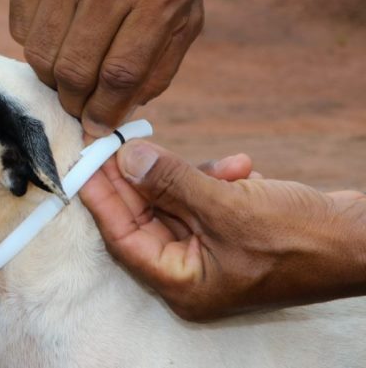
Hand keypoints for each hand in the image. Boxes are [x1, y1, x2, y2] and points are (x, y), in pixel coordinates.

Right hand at [10, 0, 232, 135]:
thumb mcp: (185, 10)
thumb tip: (120, 112)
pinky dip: (34, 42)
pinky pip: (19, 25)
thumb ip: (159, 66)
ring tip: (66, 70)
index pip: (120, 76)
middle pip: (75, 70)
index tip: (97, 127)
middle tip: (77, 104)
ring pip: (41, 53)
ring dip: (51, 77)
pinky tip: (55, 32)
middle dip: (75, 102)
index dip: (105, 113)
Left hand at [80, 140, 365, 320]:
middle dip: (141, 178)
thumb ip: (172, 181)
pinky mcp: (229, 229)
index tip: (85, 161)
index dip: (102, 197)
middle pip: (146, 217)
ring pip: (176, 202)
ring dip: (189, 174)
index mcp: (184, 282)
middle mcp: (192, 270)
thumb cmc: (301, 238)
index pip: (123, 237)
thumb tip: (126, 159)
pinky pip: (204, 198)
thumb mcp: (228, 206)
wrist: (363, 238)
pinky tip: (240, 167)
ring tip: (221, 165)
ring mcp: (211, 250)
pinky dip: (214, 178)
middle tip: (122, 141)